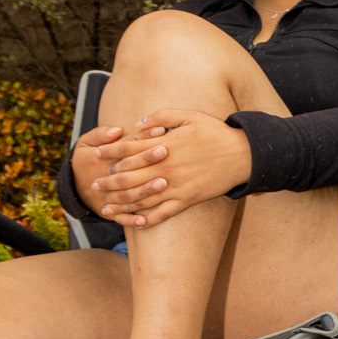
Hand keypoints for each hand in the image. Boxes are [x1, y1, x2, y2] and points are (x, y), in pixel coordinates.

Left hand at [82, 111, 254, 229]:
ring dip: (121, 204)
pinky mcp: (187, 200)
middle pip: (128, 178)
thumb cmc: (215, 132)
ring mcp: (175, 187)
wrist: (242, 155)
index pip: (128, 150)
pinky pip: (162, 213)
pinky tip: (134, 223)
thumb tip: (138, 123)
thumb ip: (161, 116)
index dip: (110, 152)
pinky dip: (147, 220)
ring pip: (141, 199)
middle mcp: (166, 168)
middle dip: (108, 182)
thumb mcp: (188, 115)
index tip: (97, 154)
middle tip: (94, 186)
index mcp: (164, 146)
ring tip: (106, 209)